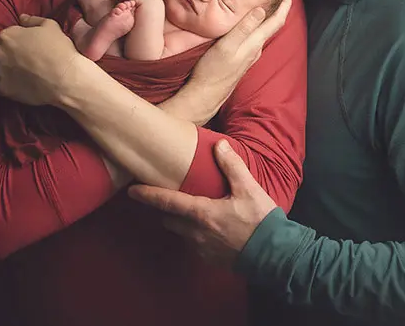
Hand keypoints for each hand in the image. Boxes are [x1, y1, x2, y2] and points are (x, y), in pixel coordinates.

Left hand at [0, 14, 83, 106]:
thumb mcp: (51, 26)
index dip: (19, 40)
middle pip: (0, 51)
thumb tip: (22, 18)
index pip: (8, 35)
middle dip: (9, 54)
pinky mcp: (2, 88)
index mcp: (8, 35)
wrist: (64, 78)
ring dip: (4, 69)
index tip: (29, 46)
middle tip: (26, 59)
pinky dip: (5, 84)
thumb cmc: (58, 49)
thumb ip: (33, 20)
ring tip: (20, 73)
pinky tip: (17, 84)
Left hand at [128, 139, 277, 266]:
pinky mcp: (209, 259)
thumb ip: (231, 165)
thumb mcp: (248, 188)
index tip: (132, 191)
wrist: (273, 255)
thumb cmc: (260, 221)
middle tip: (167, 197)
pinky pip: (194, 244)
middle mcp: (195, 233)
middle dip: (165, 209)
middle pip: (169, 219)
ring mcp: (201, 248)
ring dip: (181, 222)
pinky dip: (195, 234)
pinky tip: (210, 227)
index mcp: (201, 213)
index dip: (148, 195)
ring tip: (191, 211)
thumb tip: (219, 145)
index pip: (167, 202)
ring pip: (181, 232)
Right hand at [188, 0, 291, 106]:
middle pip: (274, 24)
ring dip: (269, 16)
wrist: (205, 95)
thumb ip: (243, 28)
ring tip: (267, 2)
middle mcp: (256, 49)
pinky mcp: (241, 58)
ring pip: (264, 31)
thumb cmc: (213, 70)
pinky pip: (255, 37)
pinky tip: (250, 23)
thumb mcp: (227, 46)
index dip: (285, 4)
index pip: (277, 20)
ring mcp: (249, 54)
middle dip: (280, 7)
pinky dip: (258, 25)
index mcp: (255, 43)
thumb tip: (261, 10)